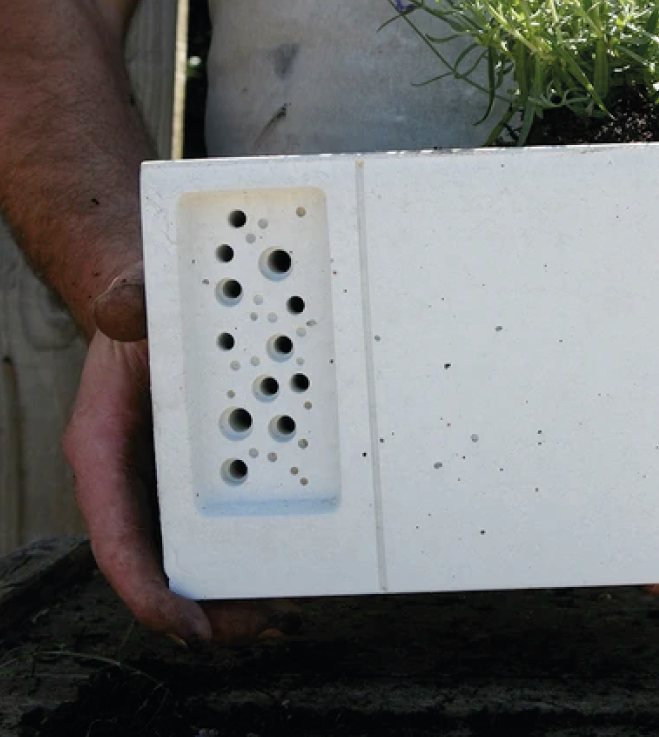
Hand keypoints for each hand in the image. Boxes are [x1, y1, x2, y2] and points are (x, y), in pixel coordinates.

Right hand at [63, 266, 300, 643]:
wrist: (155, 309)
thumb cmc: (139, 314)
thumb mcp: (131, 300)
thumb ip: (126, 304)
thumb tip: (123, 308)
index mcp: (104, 447)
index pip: (116, 535)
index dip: (147, 587)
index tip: (185, 622)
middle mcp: (133, 477)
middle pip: (160, 562)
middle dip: (206, 606)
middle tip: (259, 626)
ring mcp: (166, 481)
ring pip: (192, 552)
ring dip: (233, 589)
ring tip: (281, 613)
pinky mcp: (200, 474)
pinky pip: (220, 522)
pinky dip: (249, 551)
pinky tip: (286, 568)